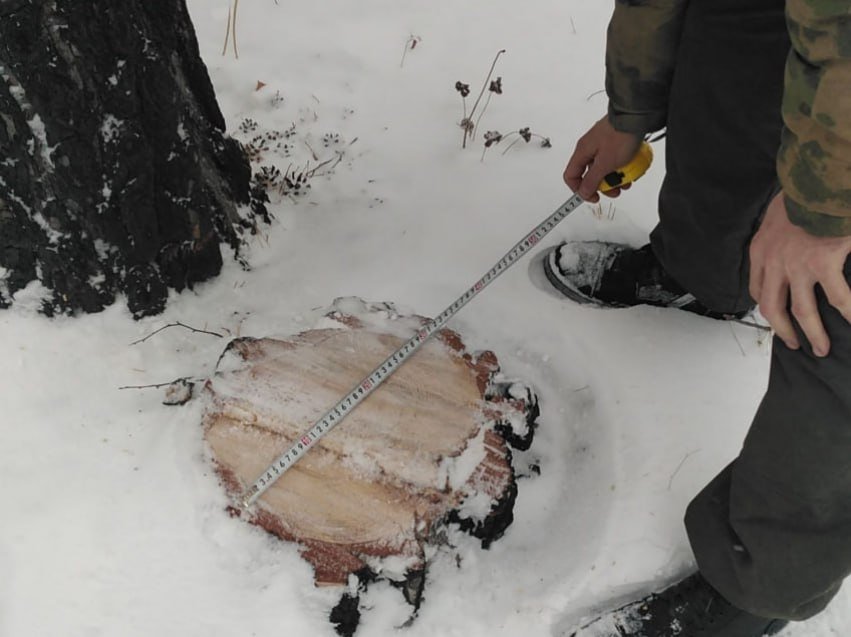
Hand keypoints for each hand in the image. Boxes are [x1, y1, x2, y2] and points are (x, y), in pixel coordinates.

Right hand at [564, 116, 642, 202]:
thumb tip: (583, 192)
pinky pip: (614, 159)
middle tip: (616, 190)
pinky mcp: (614, 142)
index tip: (594, 196)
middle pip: (590, 174)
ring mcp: (602, 144)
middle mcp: (589, 148)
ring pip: (604, 168)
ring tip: (627, 179)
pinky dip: (621, 166)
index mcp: (582, 152)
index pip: (571, 176)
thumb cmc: (620, 135)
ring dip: (615, 177)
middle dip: (603, 185)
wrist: (636, 116)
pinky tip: (631, 167)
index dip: (580, 190)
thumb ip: (592, 180)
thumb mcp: (605, 164)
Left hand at [749, 193, 850, 356]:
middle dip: (784, 331)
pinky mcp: (823, 264)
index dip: (767, 307)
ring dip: (812, 333)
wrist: (817, 182)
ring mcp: (797, 266)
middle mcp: (774, 262)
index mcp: (761, 251)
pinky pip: (838, 298)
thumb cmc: (802, 195)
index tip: (776, 317)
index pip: (759, 289)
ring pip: (802, 311)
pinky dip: (848, 313)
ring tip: (822, 348)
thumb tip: (793, 251)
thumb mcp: (778, 217)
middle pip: (773, 308)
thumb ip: (781, 238)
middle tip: (795, 344)